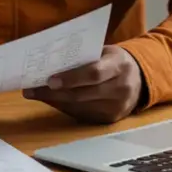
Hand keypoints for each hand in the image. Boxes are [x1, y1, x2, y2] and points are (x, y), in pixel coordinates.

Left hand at [23, 46, 143, 122]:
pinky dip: (64, 107)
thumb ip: (83, 57)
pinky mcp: (110, 119)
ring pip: (79, 107)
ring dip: (54, 101)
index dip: (71, 78)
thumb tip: (50, 63)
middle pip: (83, 94)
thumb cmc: (114, 61)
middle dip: (54, 93)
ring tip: (34, 94)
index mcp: (119, 66)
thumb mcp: (104, 52)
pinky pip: (82, 114)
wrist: (140, 79)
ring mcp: (117, 107)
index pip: (94, 74)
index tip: (49, 80)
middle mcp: (121, 88)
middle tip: (31, 90)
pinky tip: (50, 100)